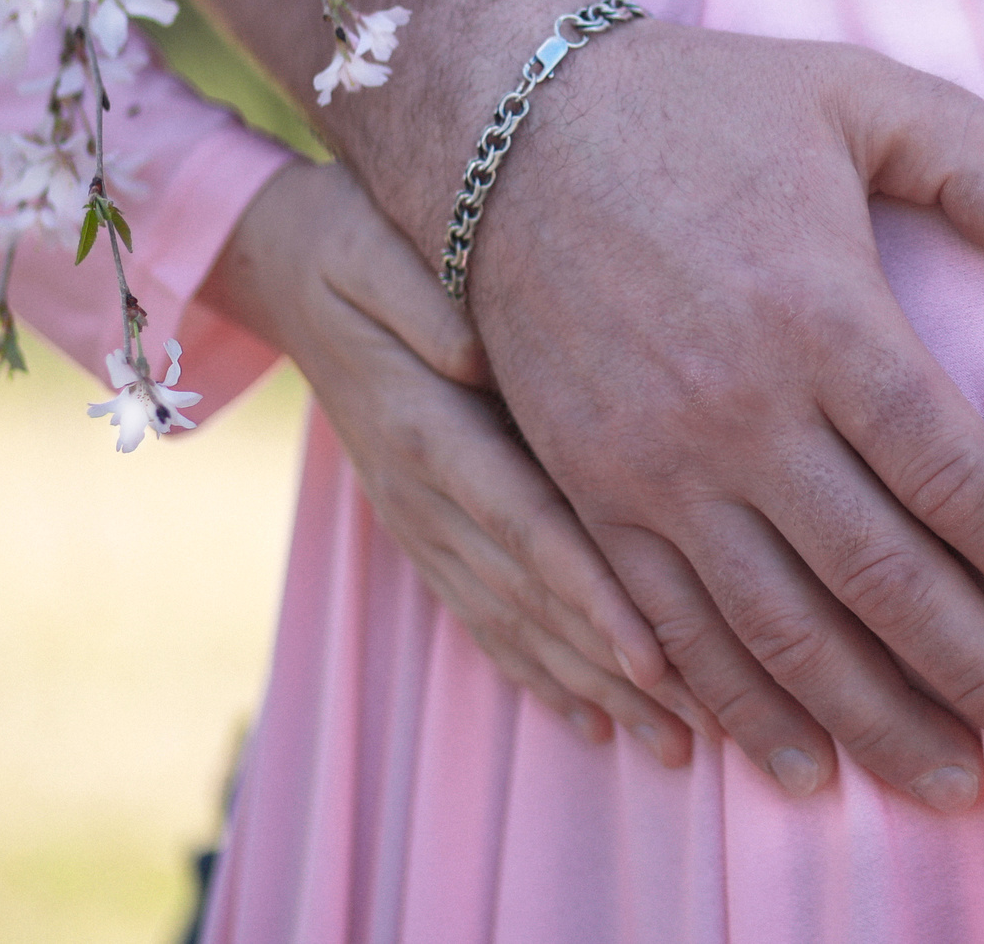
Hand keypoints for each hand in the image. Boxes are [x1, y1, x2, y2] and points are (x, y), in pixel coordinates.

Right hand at [202, 160, 698, 760]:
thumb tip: (480, 354)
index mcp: (425, 425)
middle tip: (697, 731)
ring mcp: (417, 517)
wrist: (287, 261)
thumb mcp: (381, 246)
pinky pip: (478, 615)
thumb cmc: (357, 237)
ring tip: (668, 745)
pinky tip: (589, 723)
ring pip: (510, 621)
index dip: (587, 592)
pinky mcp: (419, 526)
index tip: (653, 652)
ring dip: (586, 688)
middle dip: (612, 667)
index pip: (521, 522)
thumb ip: (430, 301)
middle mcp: (420, 489)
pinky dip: (534, 674)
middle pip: (529, 595)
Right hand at [464, 16, 983, 811]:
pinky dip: (735, 706)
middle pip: (882, 579)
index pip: (955, 472)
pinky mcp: (589, 492)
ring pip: (779, 630)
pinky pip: (668, 629)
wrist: (505, 123)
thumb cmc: (701, 103)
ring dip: (872, 718)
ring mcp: (654, 467)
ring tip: (948, 780)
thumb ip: (978, 160)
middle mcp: (741, 413)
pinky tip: (795, 758)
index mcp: (824, 319)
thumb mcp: (854, 95)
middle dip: (978, 671)